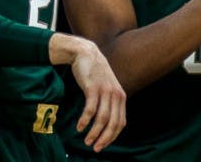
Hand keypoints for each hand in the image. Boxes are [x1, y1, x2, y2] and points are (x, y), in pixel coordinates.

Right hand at [50, 34, 124, 151]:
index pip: (120, 123)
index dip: (112, 137)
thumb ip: (110, 101)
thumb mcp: (107, 86)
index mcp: (121, 96)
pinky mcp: (92, 88)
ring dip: (94, 133)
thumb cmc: (94, 72)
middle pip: (112, 124)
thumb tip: (107, 121)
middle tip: (95, 148)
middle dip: (104, 139)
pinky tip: (79, 127)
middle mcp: (115, 95)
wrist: (85, 52)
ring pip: (101, 119)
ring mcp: (105, 91)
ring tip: (86, 141)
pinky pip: (90, 110)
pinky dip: (85, 121)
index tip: (103, 145)